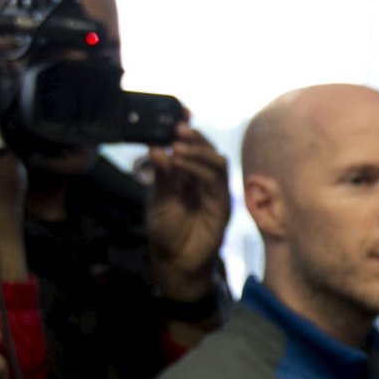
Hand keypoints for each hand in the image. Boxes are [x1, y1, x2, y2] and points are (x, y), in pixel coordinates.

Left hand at [144, 122, 229, 301]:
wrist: (174, 263)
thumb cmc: (167, 233)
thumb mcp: (158, 199)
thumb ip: (161, 176)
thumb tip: (157, 148)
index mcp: (189, 177)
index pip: (194, 148)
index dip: (191, 131)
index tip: (180, 115)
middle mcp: (205, 182)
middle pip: (209, 150)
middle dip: (196, 137)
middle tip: (178, 128)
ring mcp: (216, 193)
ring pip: (217, 162)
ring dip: (198, 150)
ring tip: (178, 145)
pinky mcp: (222, 206)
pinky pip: (216, 181)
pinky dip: (199, 168)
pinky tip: (181, 163)